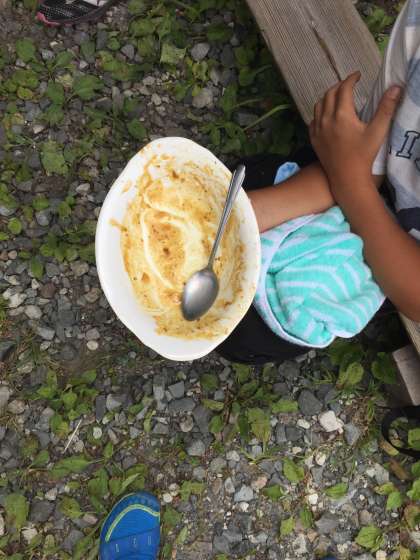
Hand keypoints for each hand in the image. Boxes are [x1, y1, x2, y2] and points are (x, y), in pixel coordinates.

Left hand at [309, 71, 401, 186]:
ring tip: (337, 96)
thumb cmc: (363, 156)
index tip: (358, 75)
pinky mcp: (313, 139)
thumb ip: (386, 108)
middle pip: (329, 94)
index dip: (351, 79)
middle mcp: (326, 120)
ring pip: (318, 105)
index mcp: (342, 115)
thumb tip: (395, 88)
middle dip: (339, 86)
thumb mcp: (378, 131)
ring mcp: (318, 130)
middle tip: (349, 84)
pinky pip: (313, 120)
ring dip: (327, 97)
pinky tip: (327, 115)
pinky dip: (319, 112)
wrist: (346, 178)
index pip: (344, 89)